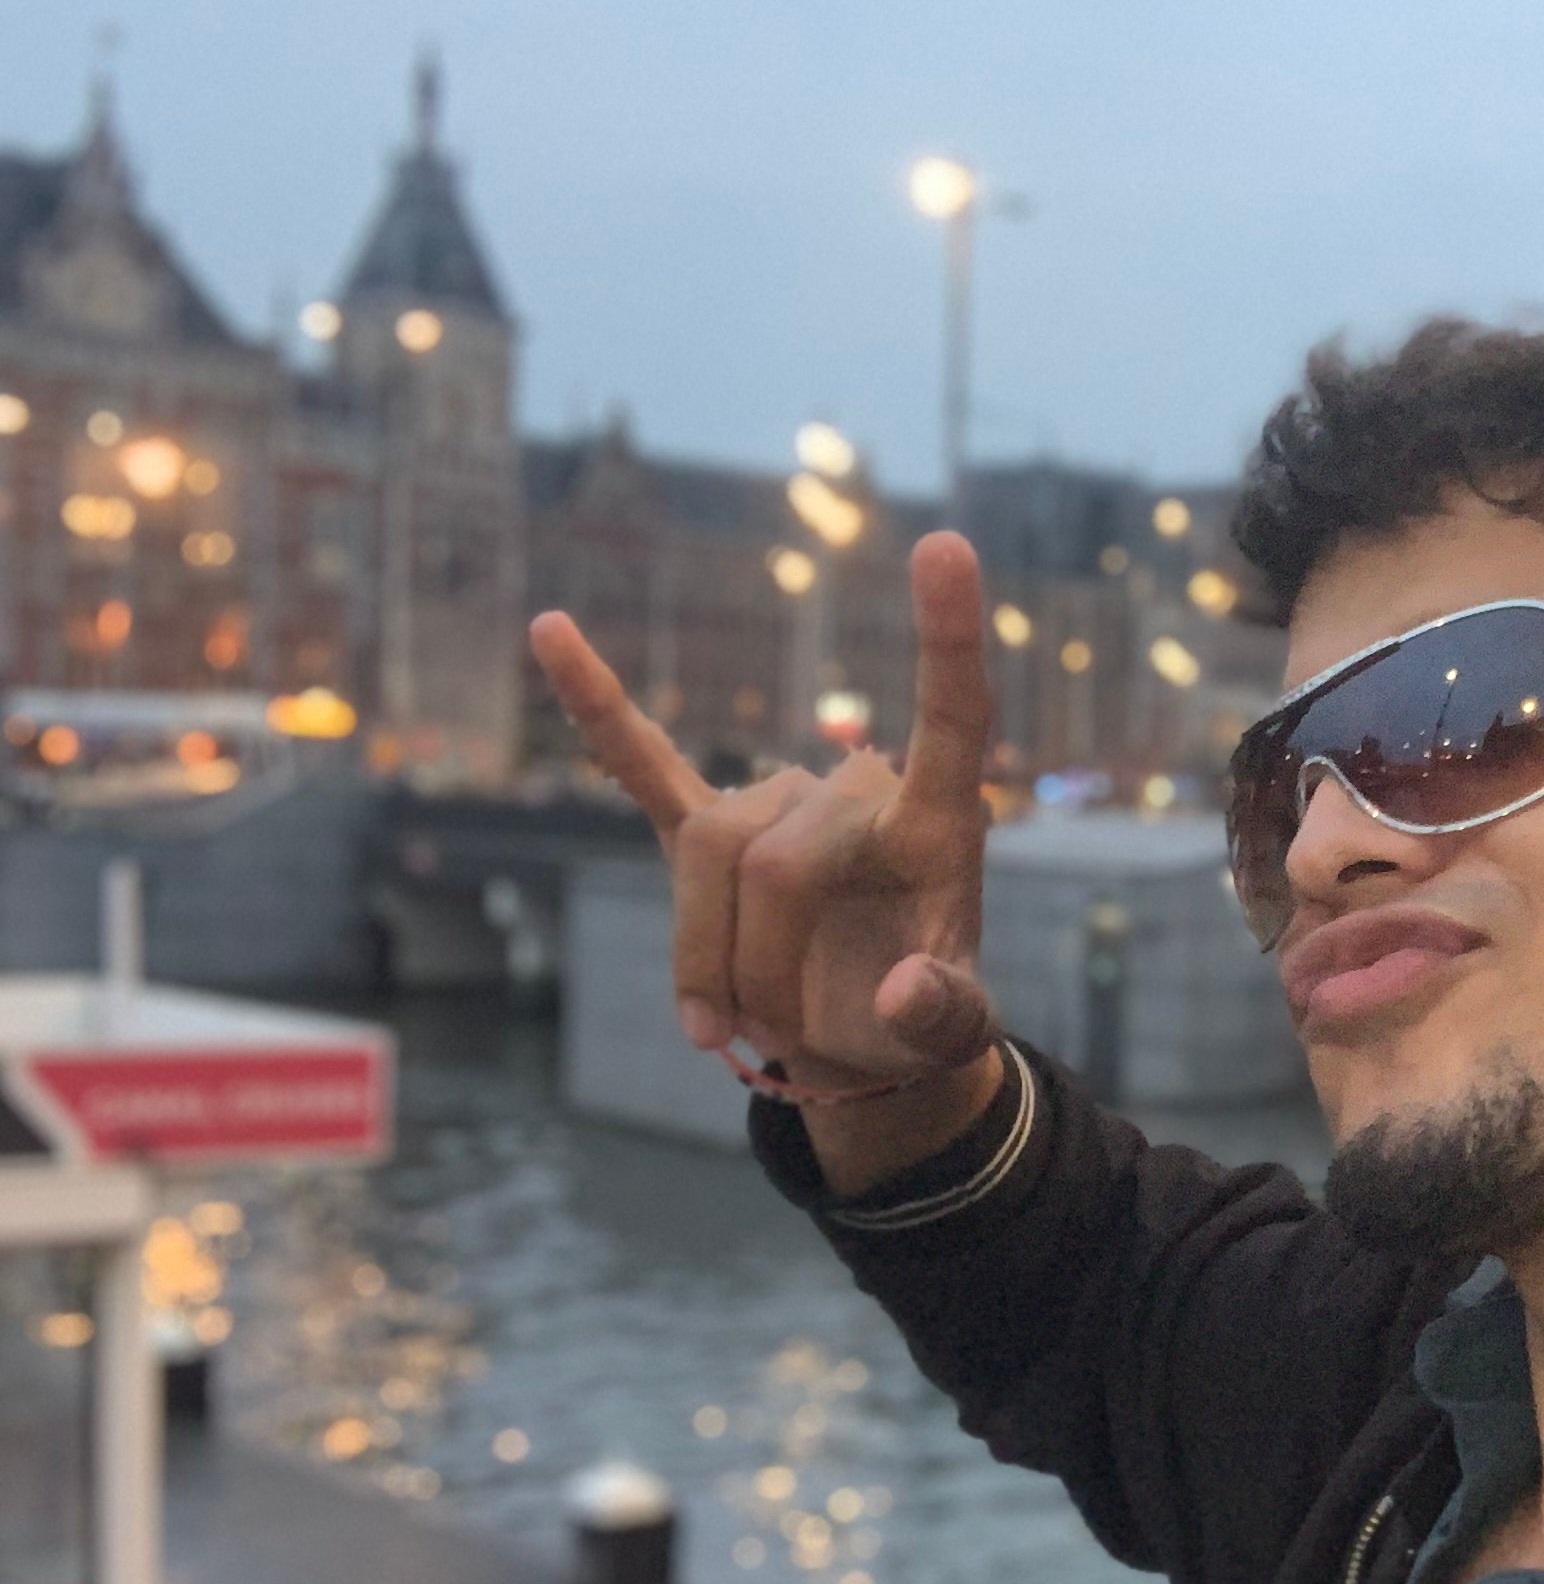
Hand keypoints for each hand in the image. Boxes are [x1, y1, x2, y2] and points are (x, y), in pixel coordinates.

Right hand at [530, 533, 998, 1085]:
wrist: (860, 1038)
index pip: (951, 714)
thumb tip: (898, 993)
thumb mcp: (950, 1034)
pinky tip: (552, 632)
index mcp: (934, 822)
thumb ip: (943, 1018)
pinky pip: (641, 759)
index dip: (949, 637)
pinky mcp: (706, 824)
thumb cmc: (917, 1019)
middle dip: (757, 963)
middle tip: (774, 1039)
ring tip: (724, 1026)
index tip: (946, 544)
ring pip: (706, 855)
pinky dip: (596, 703)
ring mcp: (775, 804)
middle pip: (771, 855)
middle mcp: (852, 791)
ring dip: (703, 956)